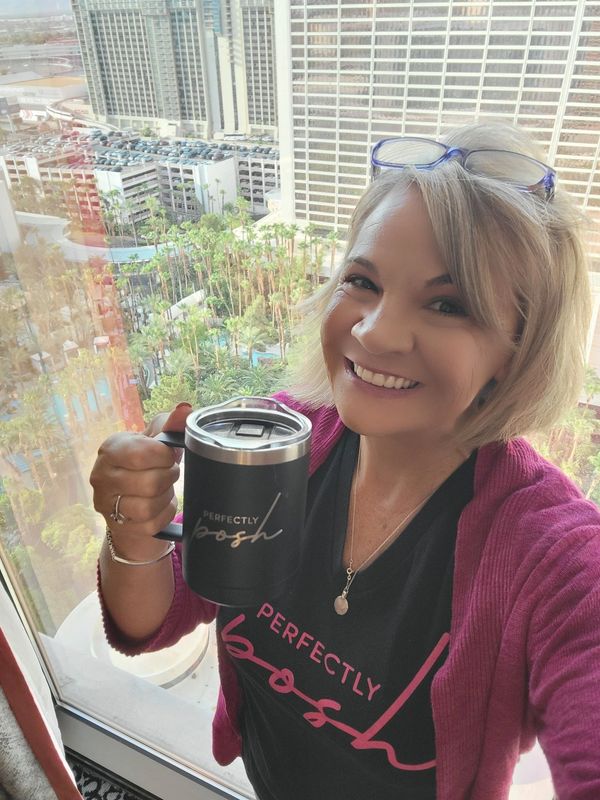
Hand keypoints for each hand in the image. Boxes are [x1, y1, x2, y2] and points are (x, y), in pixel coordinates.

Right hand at [90, 403, 190, 559]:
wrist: (129, 497)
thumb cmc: (145, 463)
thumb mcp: (155, 439)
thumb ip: (171, 424)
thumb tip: (185, 409)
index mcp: (110, 449)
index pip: (141, 454)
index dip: (164, 457)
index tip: (168, 456)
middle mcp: (101, 476)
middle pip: (149, 483)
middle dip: (169, 477)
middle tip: (169, 473)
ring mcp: (106, 504)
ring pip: (149, 506)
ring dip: (166, 496)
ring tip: (165, 488)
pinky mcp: (118, 526)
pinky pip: (152, 523)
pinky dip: (164, 514)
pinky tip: (160, 505)